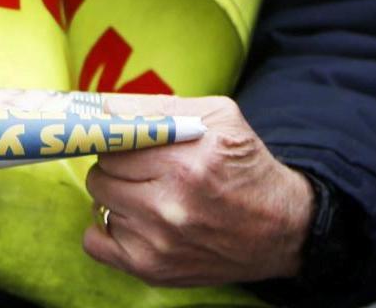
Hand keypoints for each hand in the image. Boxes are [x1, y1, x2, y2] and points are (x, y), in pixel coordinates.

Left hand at [82, 95, 313, 287]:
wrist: (279, 228)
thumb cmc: (246, 166)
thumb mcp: (219, 118)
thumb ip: (161, 107)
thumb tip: (108, 106)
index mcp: (185, 162)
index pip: (114, 143)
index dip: (119, 138)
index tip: (124, 139)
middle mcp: (169, 206)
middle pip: (101, 174)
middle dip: (117, 165)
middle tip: (142, 166)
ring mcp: (158, 242)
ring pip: (100, 204)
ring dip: (117, 195)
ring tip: (147, 192)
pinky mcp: (152, 269)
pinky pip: (95, 243)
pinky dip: (106, 229)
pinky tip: (132, 219)